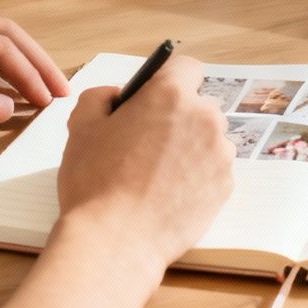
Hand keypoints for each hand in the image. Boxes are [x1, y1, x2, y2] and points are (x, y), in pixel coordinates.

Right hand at [55, 56, 234, 270]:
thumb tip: (118, 96)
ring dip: (189, 147)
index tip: (156, 95)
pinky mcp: (225, 187)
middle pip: (197, 105)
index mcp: (171, 95)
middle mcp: (205, 118)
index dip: (169, 79)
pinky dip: (196, 176)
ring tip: (155, 173)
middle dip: (177, 117)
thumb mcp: (82, 125)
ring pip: (207, 139)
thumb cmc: (95, 182)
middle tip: (146, 141)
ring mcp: (220, 154)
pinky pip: (213, 169)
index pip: (186, 66)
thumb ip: (100, 96)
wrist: (115, 241)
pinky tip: (167, 193)